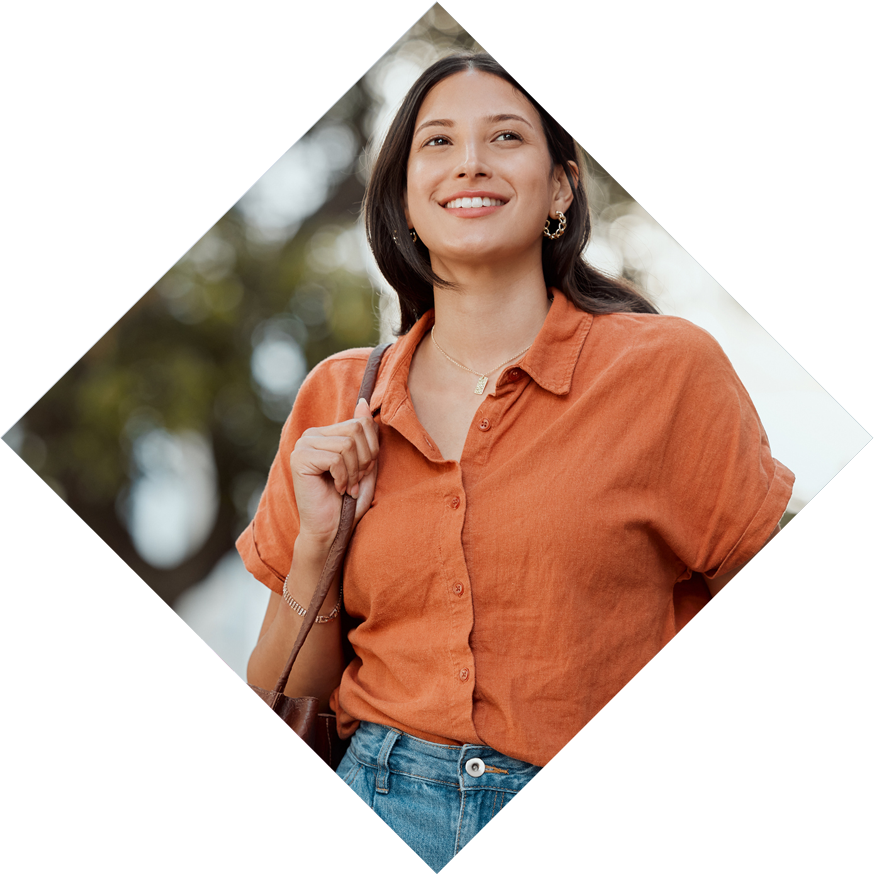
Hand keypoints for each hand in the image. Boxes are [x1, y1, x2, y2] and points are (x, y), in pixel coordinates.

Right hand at [289, 398, 379, 548]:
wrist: (329, 530)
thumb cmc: (347, 501)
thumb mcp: (365, 465)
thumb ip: (366, 436)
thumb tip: (363, 402)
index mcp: (327, 433)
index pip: (362, 422)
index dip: (371, 449)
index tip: (363, 472)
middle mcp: (312, 434)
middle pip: (356, 429)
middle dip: (364, 460)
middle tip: (355, 481)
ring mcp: (303, 445)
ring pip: (347, 444)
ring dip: (354, 472)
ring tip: (347, 487)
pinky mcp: (299, 458)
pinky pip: (336, 458)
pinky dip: (343, 478)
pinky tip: (336, 489)